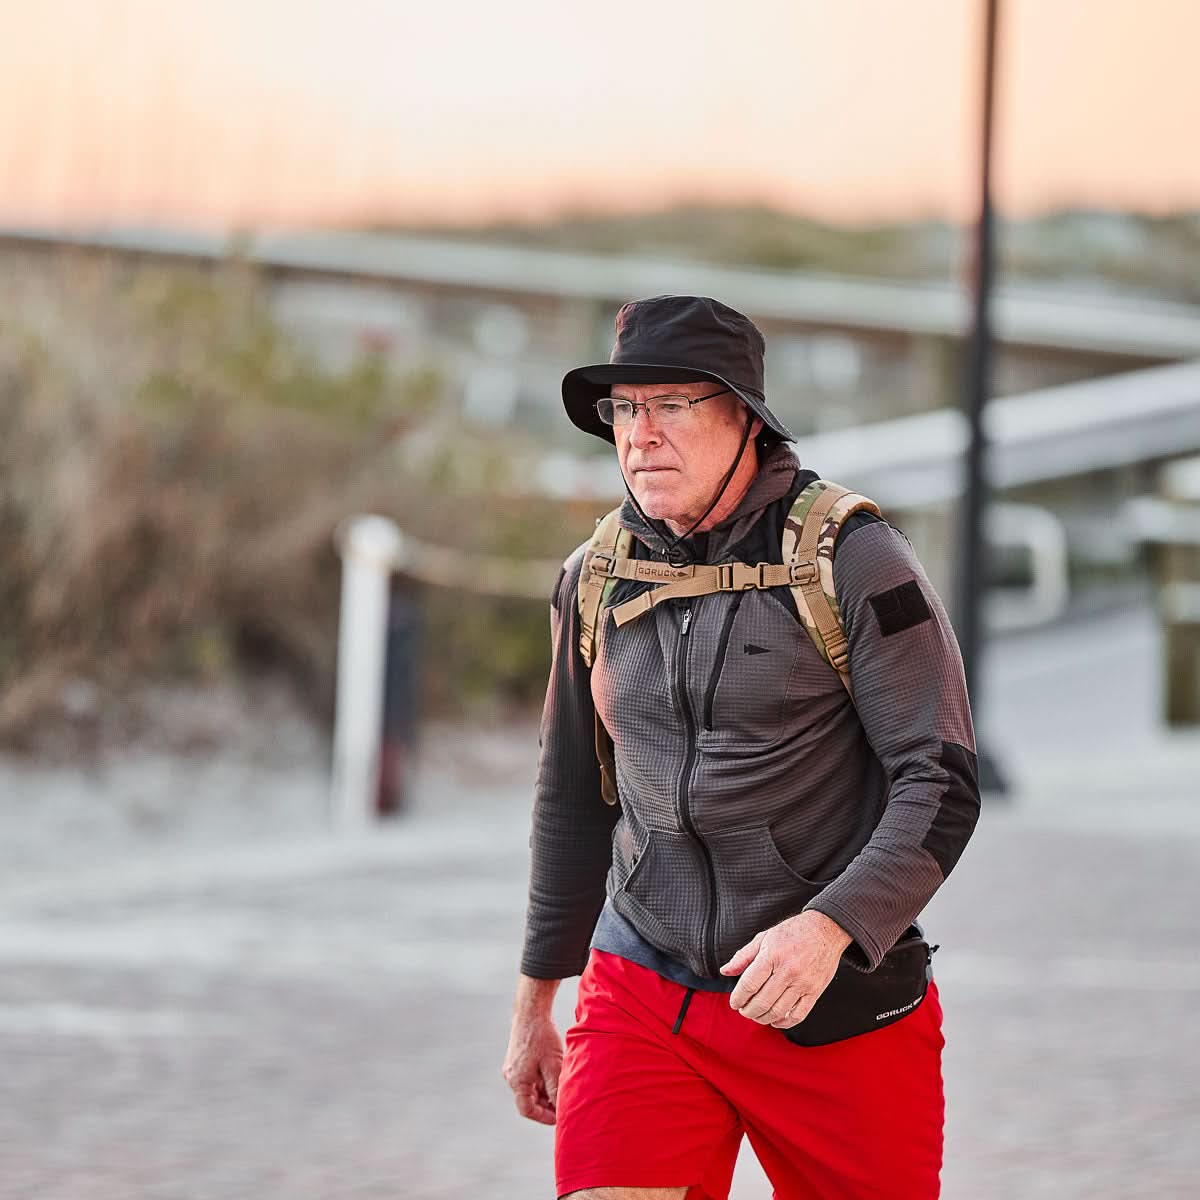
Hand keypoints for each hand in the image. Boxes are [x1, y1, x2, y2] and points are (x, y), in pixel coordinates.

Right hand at [502, 977, 563, 1124]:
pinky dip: (541, 1081)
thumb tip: (561, 1108)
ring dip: (545, 1091)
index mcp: (517, 1081)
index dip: (544, 1117)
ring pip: (530, 1089)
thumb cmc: (542, 1036)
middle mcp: (511, 1077)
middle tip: (563, 1103)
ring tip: (561, 1087)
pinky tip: (554, 1074)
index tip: (559, 1116)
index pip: (527, 1110)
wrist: (531, 1011)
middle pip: (529, 1100)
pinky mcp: (517, 1060)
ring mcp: (513, 1068)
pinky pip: (529, 1078)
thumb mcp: (553, 1065)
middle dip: (546, 1104)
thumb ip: (556, 1089)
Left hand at [719, 910, 851, 1027]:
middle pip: (762, 1001)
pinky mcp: (815, 992)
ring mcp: (803, 983)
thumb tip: (726, 971)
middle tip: (744, 1010)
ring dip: (763, 1018)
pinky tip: (775, 1020)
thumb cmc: (794, 931)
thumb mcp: (764, 937)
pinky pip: (798, 1015)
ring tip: (757, 1015)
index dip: (738, 997)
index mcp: (772, 955)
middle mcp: (788, 971)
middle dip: (748, 1011)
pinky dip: (784, 1022)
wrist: (826, 929)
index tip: (734, 1002)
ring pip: (778, 1011)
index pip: (749, 984)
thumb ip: (743, 956)